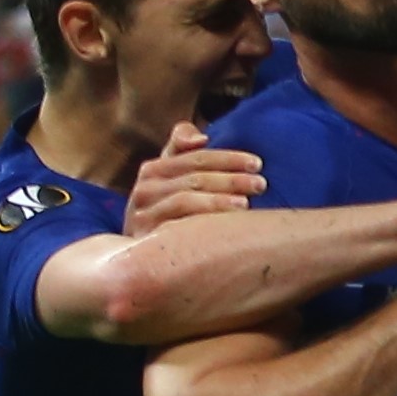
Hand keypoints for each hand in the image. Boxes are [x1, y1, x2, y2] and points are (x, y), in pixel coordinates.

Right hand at [126, 121, 264, 236]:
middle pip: (194, 178)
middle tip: (261, 184)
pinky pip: (175, 228)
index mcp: (154, 170)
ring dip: (218, 201)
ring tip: (245, 204)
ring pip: (184, 200)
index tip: (257, 164)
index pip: (196, 158)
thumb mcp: (172, 179)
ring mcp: (141, 215)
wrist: (136, 257)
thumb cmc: (165, 212)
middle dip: (230, 179)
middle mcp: (144, 190)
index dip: (228, 158)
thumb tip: (201, 138)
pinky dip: (201, 224)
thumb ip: (182, 148)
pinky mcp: (143, 240)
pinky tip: (223, 228)